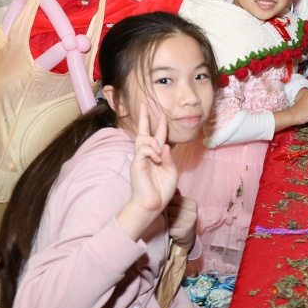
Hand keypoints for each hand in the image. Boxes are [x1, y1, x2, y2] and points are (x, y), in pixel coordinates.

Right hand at [122, 104, 178, 241]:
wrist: (152, 204)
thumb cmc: (162, 190)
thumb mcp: (171, 171)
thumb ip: (168, 158)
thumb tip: (164, 145)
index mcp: (156, 156)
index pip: (157, 136)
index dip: (160, 125)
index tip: (162, 113)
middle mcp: (146, 154)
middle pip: (144, 132)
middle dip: (144, 117)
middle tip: (144, 104)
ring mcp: (139, 158)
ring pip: (145, 139)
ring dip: (155, 143)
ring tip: (159, 155)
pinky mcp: (135, 163)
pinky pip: (144, 149)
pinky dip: (152, 151)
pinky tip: (156, 159)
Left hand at [166, 194, 197, 251]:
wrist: (187, 239)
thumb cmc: (181, 220)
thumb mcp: (181, 208)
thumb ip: (176, 198)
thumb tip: (170, 186)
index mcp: (192, 204)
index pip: (173, 199)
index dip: (167, 204)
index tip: (166, 209)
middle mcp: (192, 212)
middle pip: (169, 208)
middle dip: (164, 212)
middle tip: (165, 217)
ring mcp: (189, 222)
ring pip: (167, 218)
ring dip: (163, 221)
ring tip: (166, 223)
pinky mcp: (183, 232)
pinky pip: (168, 227)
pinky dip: (165, 229)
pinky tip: (168, 229)